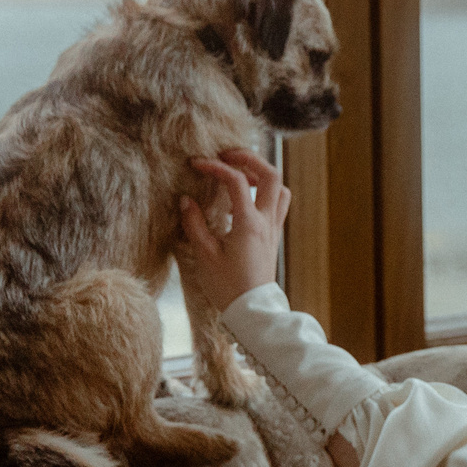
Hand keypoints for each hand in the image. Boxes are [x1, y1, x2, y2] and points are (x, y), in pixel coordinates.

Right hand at [177, 148, 288, 312]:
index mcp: (248, 224)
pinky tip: (244, 199)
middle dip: (249, 158)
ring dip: (262, 174)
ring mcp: (273, 228)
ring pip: (280, 188)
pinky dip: (265, 192)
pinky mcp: (273, 237)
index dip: (215, 166)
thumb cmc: (227, 287)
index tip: (197, 164)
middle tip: (227, 155)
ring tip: (239, 174)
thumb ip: (195, 224)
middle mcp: (266, 221)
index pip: (235, 181)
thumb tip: (186, 200)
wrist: (252, 311)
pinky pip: (278, 204)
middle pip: (271, 174)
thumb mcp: (204, 256)